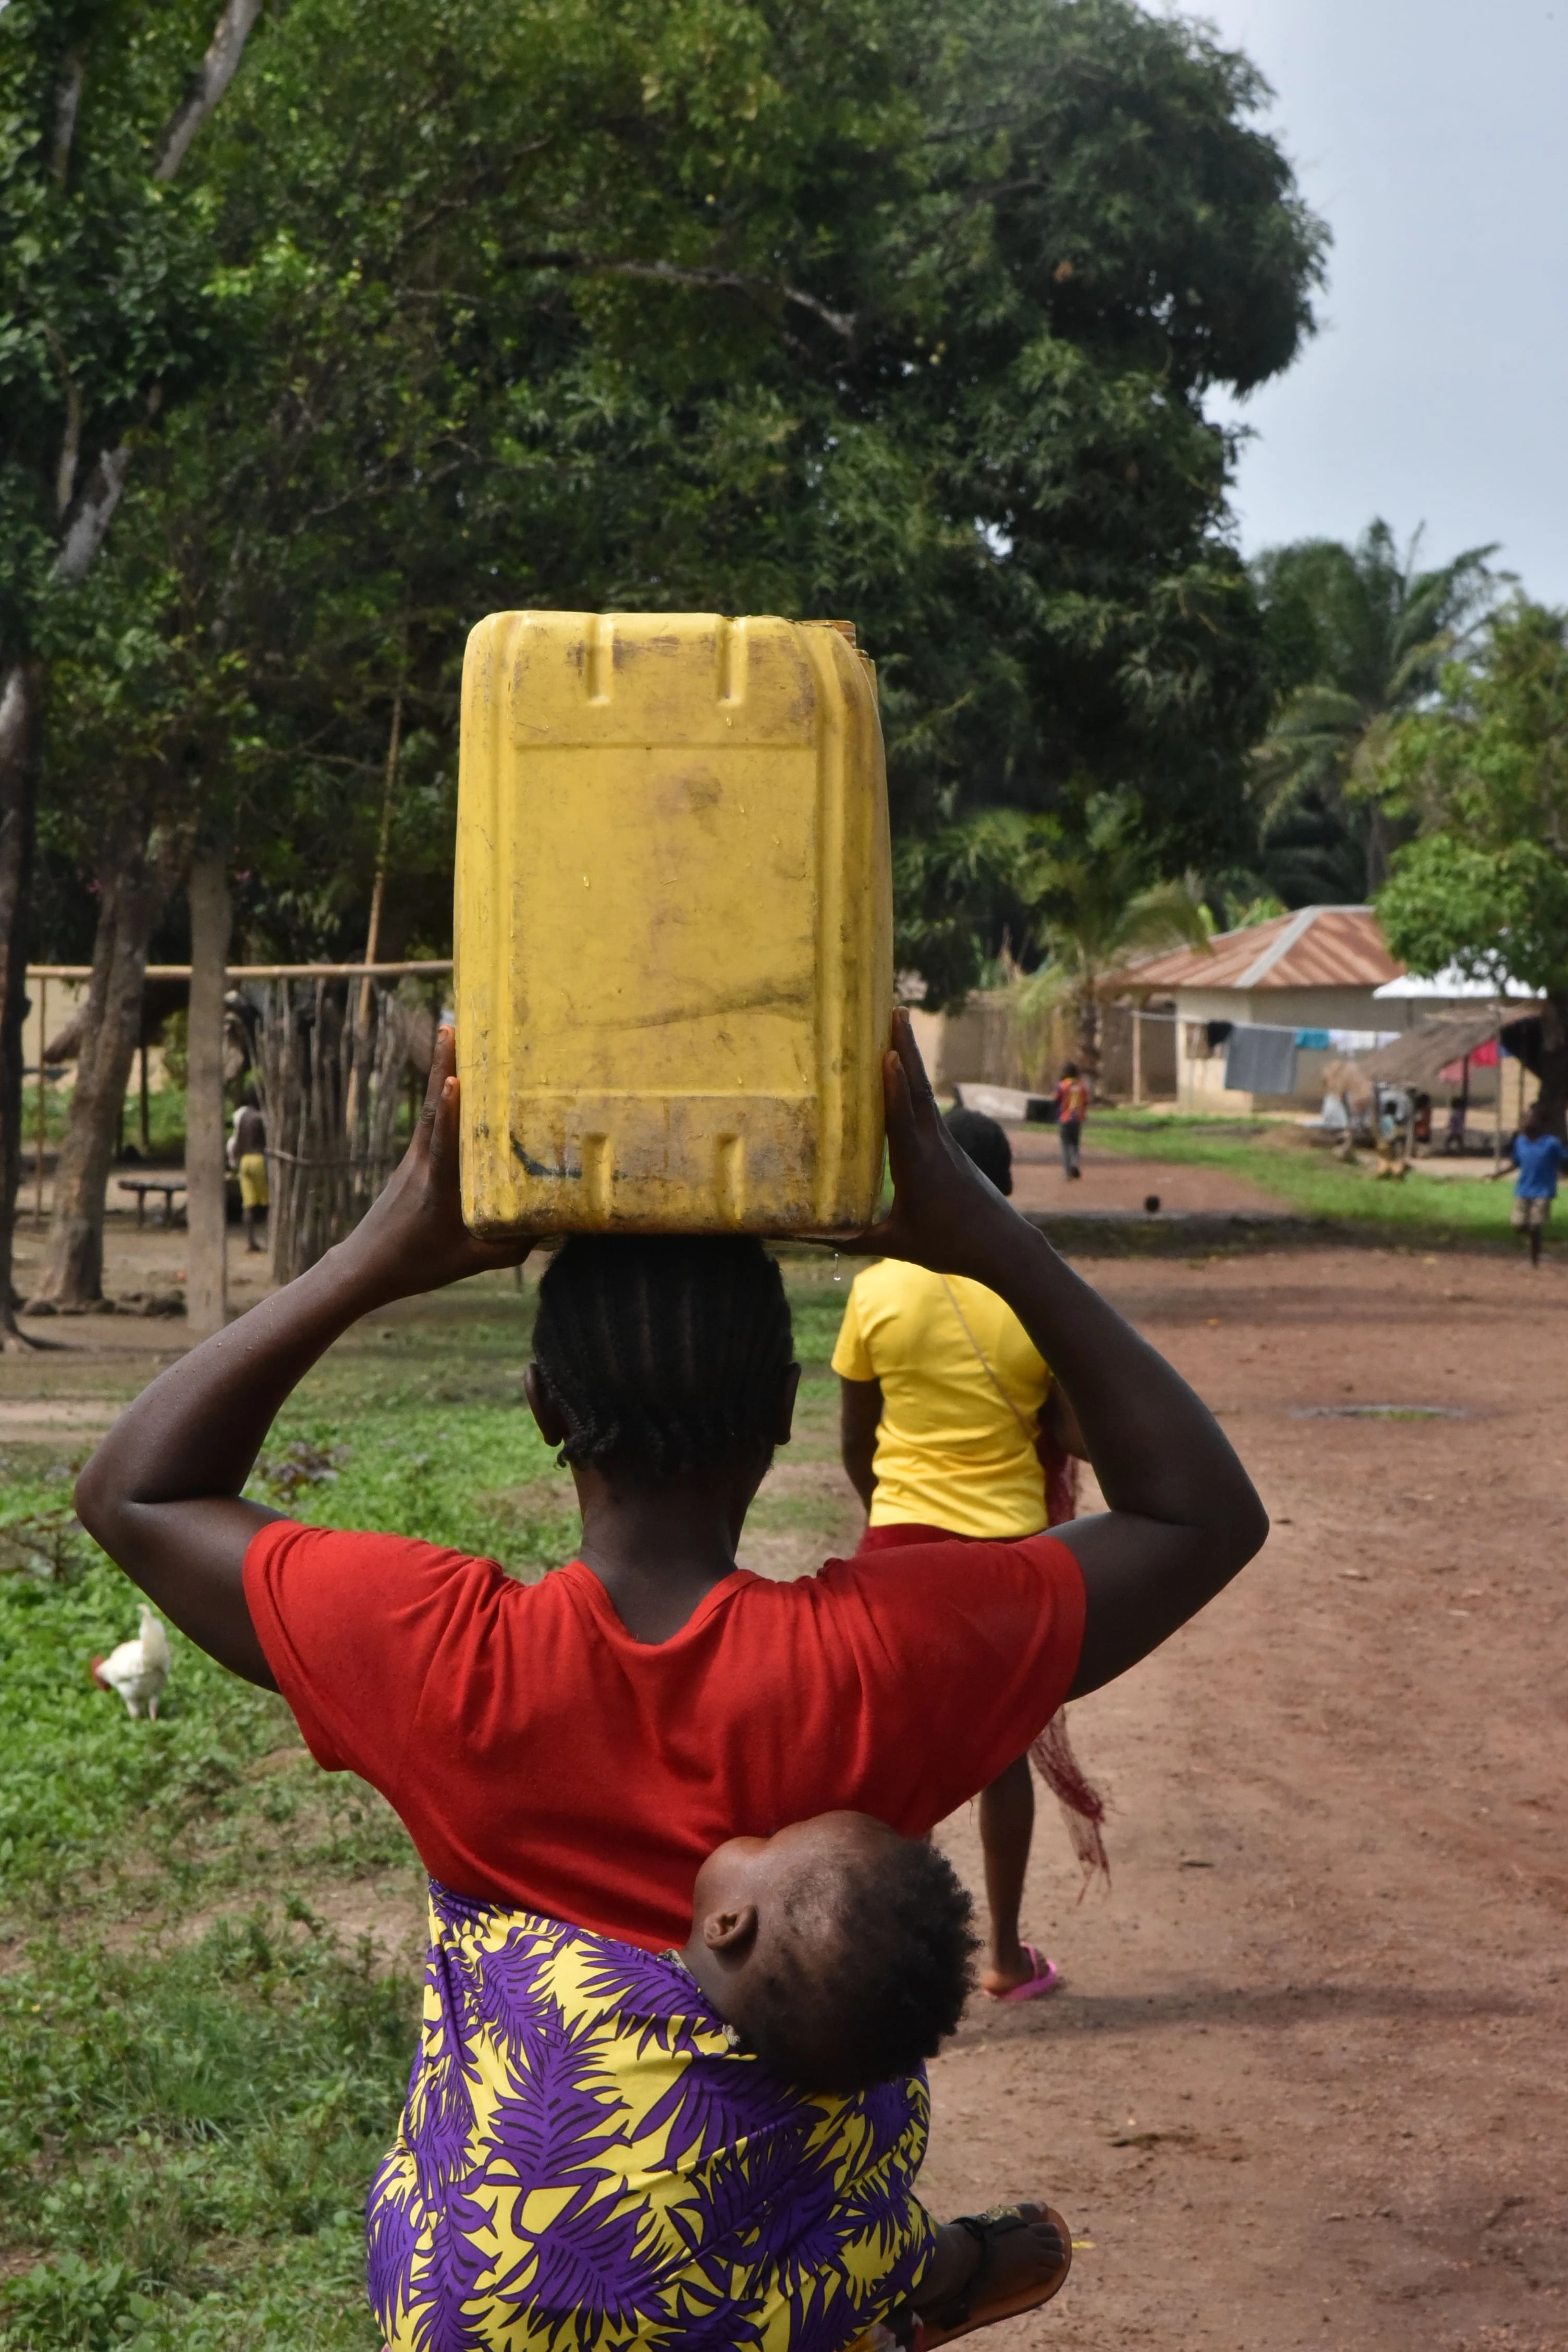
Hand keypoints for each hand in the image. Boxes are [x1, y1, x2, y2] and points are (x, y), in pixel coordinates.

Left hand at [340, 1026, 529, 1298]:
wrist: (365, 1265)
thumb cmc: (418, 1265)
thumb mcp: (470, 1262)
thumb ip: (513, 1246)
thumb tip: (555, 1226)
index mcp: (436, 1185)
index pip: (442, 1141)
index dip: (449, 1111)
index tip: (453, 1079)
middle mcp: (422, 1162)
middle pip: (432, 1107)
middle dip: (442, 1065)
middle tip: (451, 1025)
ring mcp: (414, 1158)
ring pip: (429, 1107)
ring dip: (439, 1069)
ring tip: (450, 1033)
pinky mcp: (411, 1160)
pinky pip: (430, 1119)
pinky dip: (441, 1095)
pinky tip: (451, 1078)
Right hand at [833, 1012, 1021, 1277]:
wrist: (1003, 1245)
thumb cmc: (949, 1246)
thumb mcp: (898, 1244)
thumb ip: (854, 1238)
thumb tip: (808, 1236)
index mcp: (918, 1167)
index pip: (903, 1121)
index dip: (895, 1087)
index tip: (890, 1053)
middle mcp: (934, 1146)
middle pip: (918, 1089)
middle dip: (908, 1047)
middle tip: (897, 1009)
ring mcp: (946, 1143)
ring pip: (925, 1093)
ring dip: (913, 1056)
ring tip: (900, 1022)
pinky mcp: (952, 1147)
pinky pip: (928, 1108)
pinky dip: (914, 1084)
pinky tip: (906, 1072)